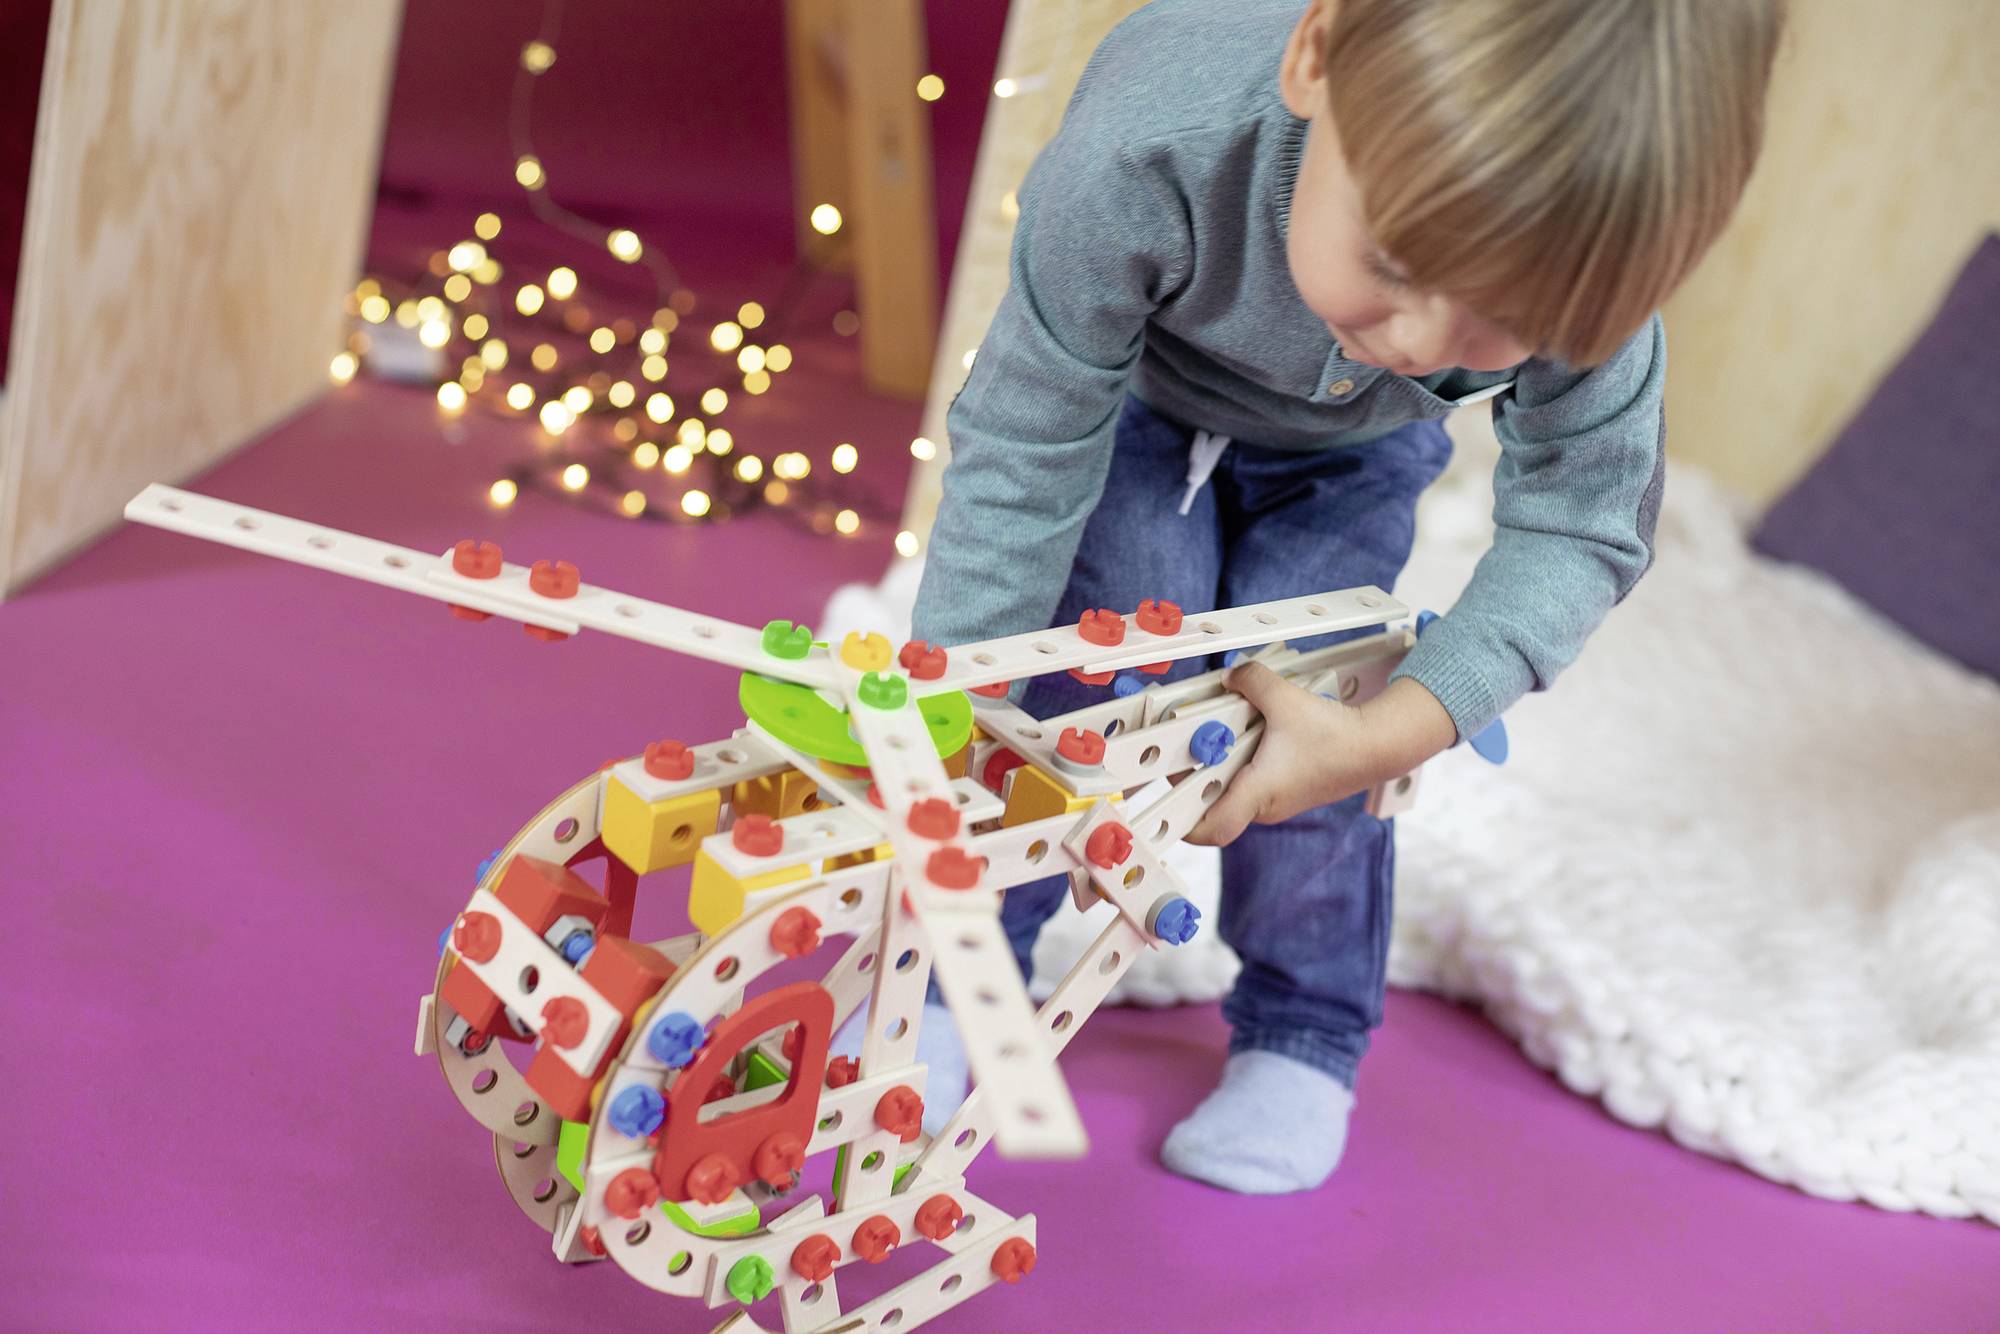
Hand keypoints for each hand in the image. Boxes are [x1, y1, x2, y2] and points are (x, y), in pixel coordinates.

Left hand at [1184, 666, 1455, 846]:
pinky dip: (1242, 758)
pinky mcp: (1288, 790)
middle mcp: (1264, 806)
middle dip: (1194, 773)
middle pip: (1213, 802)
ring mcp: (1277, 801)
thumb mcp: (1285, 698)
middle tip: (1185, 742)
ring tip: (1214, 729)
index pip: (1209, 829)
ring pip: (1233, 788)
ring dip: (1220, 762)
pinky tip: (1245, 730)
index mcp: (1258, 793)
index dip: (1181, 820)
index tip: (1165, 793)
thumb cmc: (1335, 734)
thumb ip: (1251, 680)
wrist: (1378, 747)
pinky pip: (1252, 779)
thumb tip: (1230, 676)